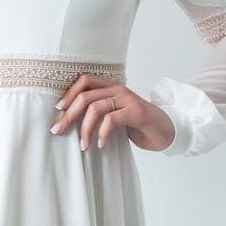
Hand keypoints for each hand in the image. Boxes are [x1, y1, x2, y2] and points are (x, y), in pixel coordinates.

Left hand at [49, 74, 176, 152]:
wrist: (167, 130)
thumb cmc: (138, 125)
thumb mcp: (115, 116)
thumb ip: (98, 113)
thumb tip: (69, 122)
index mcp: (111, 87)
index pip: (84, 81)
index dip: (69, 94)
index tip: (58, 110)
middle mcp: (118, 89)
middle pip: (85, 96)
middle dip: (69, 114)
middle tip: (59, 130)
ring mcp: (128, 99)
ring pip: (96, 108)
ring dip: (85, 128)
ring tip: (83, 144)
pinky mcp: (136, 112)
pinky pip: (112, 120)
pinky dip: (102, 133)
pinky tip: (100, 144)